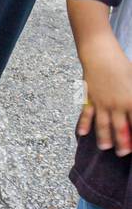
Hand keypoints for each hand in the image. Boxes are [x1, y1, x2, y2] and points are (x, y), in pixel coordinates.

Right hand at [78, 31, 131, 155]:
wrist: (100, 55)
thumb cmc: (123, 65)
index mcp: (131, 101)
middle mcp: (117, 105)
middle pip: (121, 128)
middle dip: (123, 143)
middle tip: (124, 154)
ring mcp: (101, 102)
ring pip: (103, 124)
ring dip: (104, 137)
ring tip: (105, 148)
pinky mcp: (90, 98)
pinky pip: (87, 114)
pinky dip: (84, 124)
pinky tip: (82, 133)